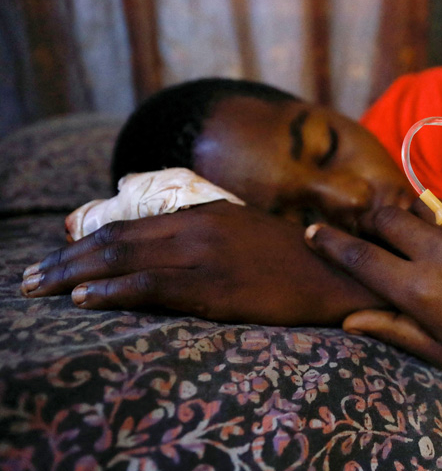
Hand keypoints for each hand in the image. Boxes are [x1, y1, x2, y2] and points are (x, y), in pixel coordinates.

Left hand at [21, 201, 384, 325]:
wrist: (339, 275)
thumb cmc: (294, 258)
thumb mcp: (247, 231)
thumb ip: (207, 229)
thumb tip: (169, 236)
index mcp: (206, 213)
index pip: (131, 225)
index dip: (87, 241)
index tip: (57, 256)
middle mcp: (200, 227)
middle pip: (117, 239)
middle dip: (67, 260)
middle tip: (31, 278)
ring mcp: (208, 256)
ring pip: (126, 259)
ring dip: (75, 276)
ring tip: (40, 289)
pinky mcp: (218, 287)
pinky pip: (154, 286)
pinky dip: (113, 291)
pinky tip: (85, 299)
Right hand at [304, 188, 441, 366]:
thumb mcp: (438, 351)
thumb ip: (392, 328)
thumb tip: (347, 318)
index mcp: (419, 291)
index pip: (360, 257)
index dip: (330, 242)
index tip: (312, 232)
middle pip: (386, 219)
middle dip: (373, 225)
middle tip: (378, 238)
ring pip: (424, 205)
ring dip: (415, 217)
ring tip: (426, 238)